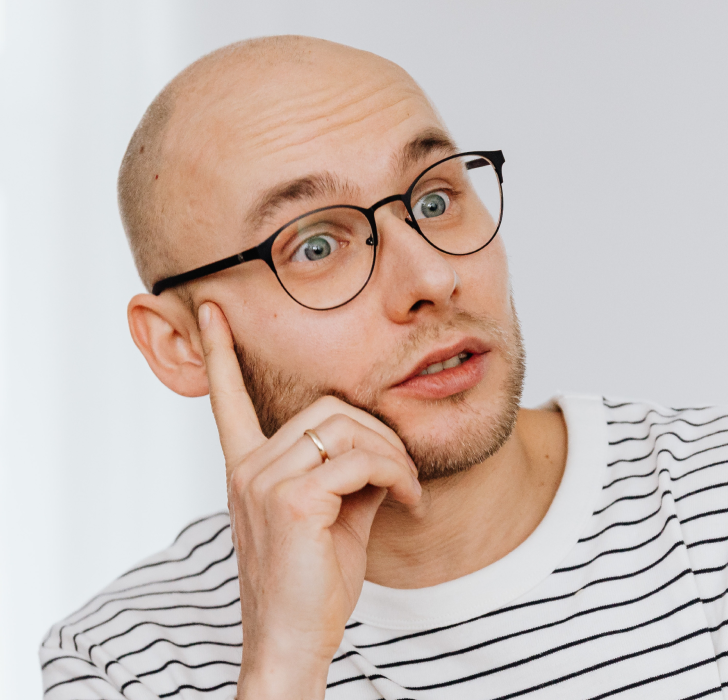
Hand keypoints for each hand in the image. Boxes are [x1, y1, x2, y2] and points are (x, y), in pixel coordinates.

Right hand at [198, 303, 420, 699]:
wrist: (293, 641)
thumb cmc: (311, 580)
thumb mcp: (331, 517)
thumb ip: (348, 473)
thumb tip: (383, 448)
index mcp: (248, 466)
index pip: (227, 399)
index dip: (220, 352)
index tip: (211, 310)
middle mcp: (249, 467)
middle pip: (327, 408)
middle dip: (378, 431)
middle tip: (403, 470)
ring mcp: (265, 481)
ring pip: (347, 429)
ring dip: (392, 454)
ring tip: (408, 488)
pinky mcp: (292, 501)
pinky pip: (361, 462)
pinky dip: (397, 475)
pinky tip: (408, 501)